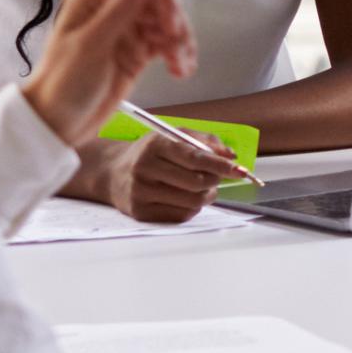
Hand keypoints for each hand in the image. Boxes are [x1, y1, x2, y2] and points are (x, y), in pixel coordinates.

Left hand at [18, 0, 193, 150]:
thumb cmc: (62, 83)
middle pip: (159, 1)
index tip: (173, 27)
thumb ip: (116, 12)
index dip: (163, 0)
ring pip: (166, 23)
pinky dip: (177, 55)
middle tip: (179, 51)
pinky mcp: (136, 52)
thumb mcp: (89, 46)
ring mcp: (126, 30)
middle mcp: (112, 7)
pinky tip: (181, 71)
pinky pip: (165, 45)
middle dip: (175, 24)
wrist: (56, 122)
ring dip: (180, 43)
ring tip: (181, 68)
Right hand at [83, 127, 237, 223]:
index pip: (194, 157)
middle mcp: (145, 168)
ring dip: (206, 196)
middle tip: (216, 177)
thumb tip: (231, 155)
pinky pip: (181, 215)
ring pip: (192, 201)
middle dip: (214, 181)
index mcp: (155, 144)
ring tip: (202, 188)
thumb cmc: (150, 153)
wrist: (112, 172)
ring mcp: (141, 192)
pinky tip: (185, 198)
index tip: (239, 169)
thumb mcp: (173, 137)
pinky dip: (192, 207)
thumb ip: (204, 141)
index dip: (220, 164)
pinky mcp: (141, 212)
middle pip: (196, 182)